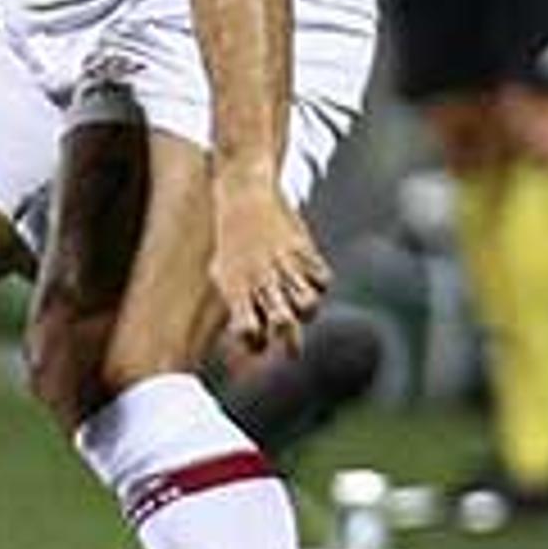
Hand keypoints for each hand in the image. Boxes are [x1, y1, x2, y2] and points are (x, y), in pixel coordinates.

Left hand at [209, 169, 329, 354]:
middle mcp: (263, 281)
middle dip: (290, 344)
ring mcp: (286, 267)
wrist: (245, 196)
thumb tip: (251, 334)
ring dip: (308, 312)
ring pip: (310, 306)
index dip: (254, 343)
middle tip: (292, 352)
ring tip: (301, 305)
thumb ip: (236, 303)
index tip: (257, 341)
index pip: (248, 331)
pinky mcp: (305, 252)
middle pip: (283, 325)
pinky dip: (320, 284)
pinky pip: (324, 281)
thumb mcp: (222, 271)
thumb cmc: (232, 240)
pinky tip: (310, 276)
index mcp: (238, 289)